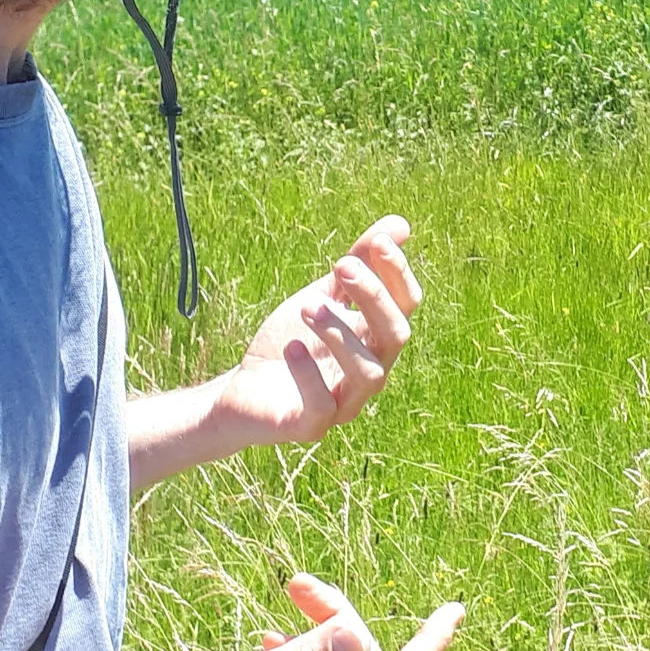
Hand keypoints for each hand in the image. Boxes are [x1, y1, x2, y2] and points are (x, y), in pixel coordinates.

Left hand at [215, 217, 422, 447]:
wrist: (241, 390)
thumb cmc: (291, 343)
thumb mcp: (322, 296)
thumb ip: (357, 265)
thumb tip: (399, 224)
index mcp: (376, 340)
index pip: (407, 305)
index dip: (398, 272)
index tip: (376, 241)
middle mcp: (371, 372)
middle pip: (396, 336)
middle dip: (373, 297)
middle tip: (339, 266)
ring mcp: (344, 403)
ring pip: (369, 374)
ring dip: (341, 334)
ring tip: (308, 307)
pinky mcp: (310, 426)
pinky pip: (324, 407)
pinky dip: (309, 374)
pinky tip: (292, 348)